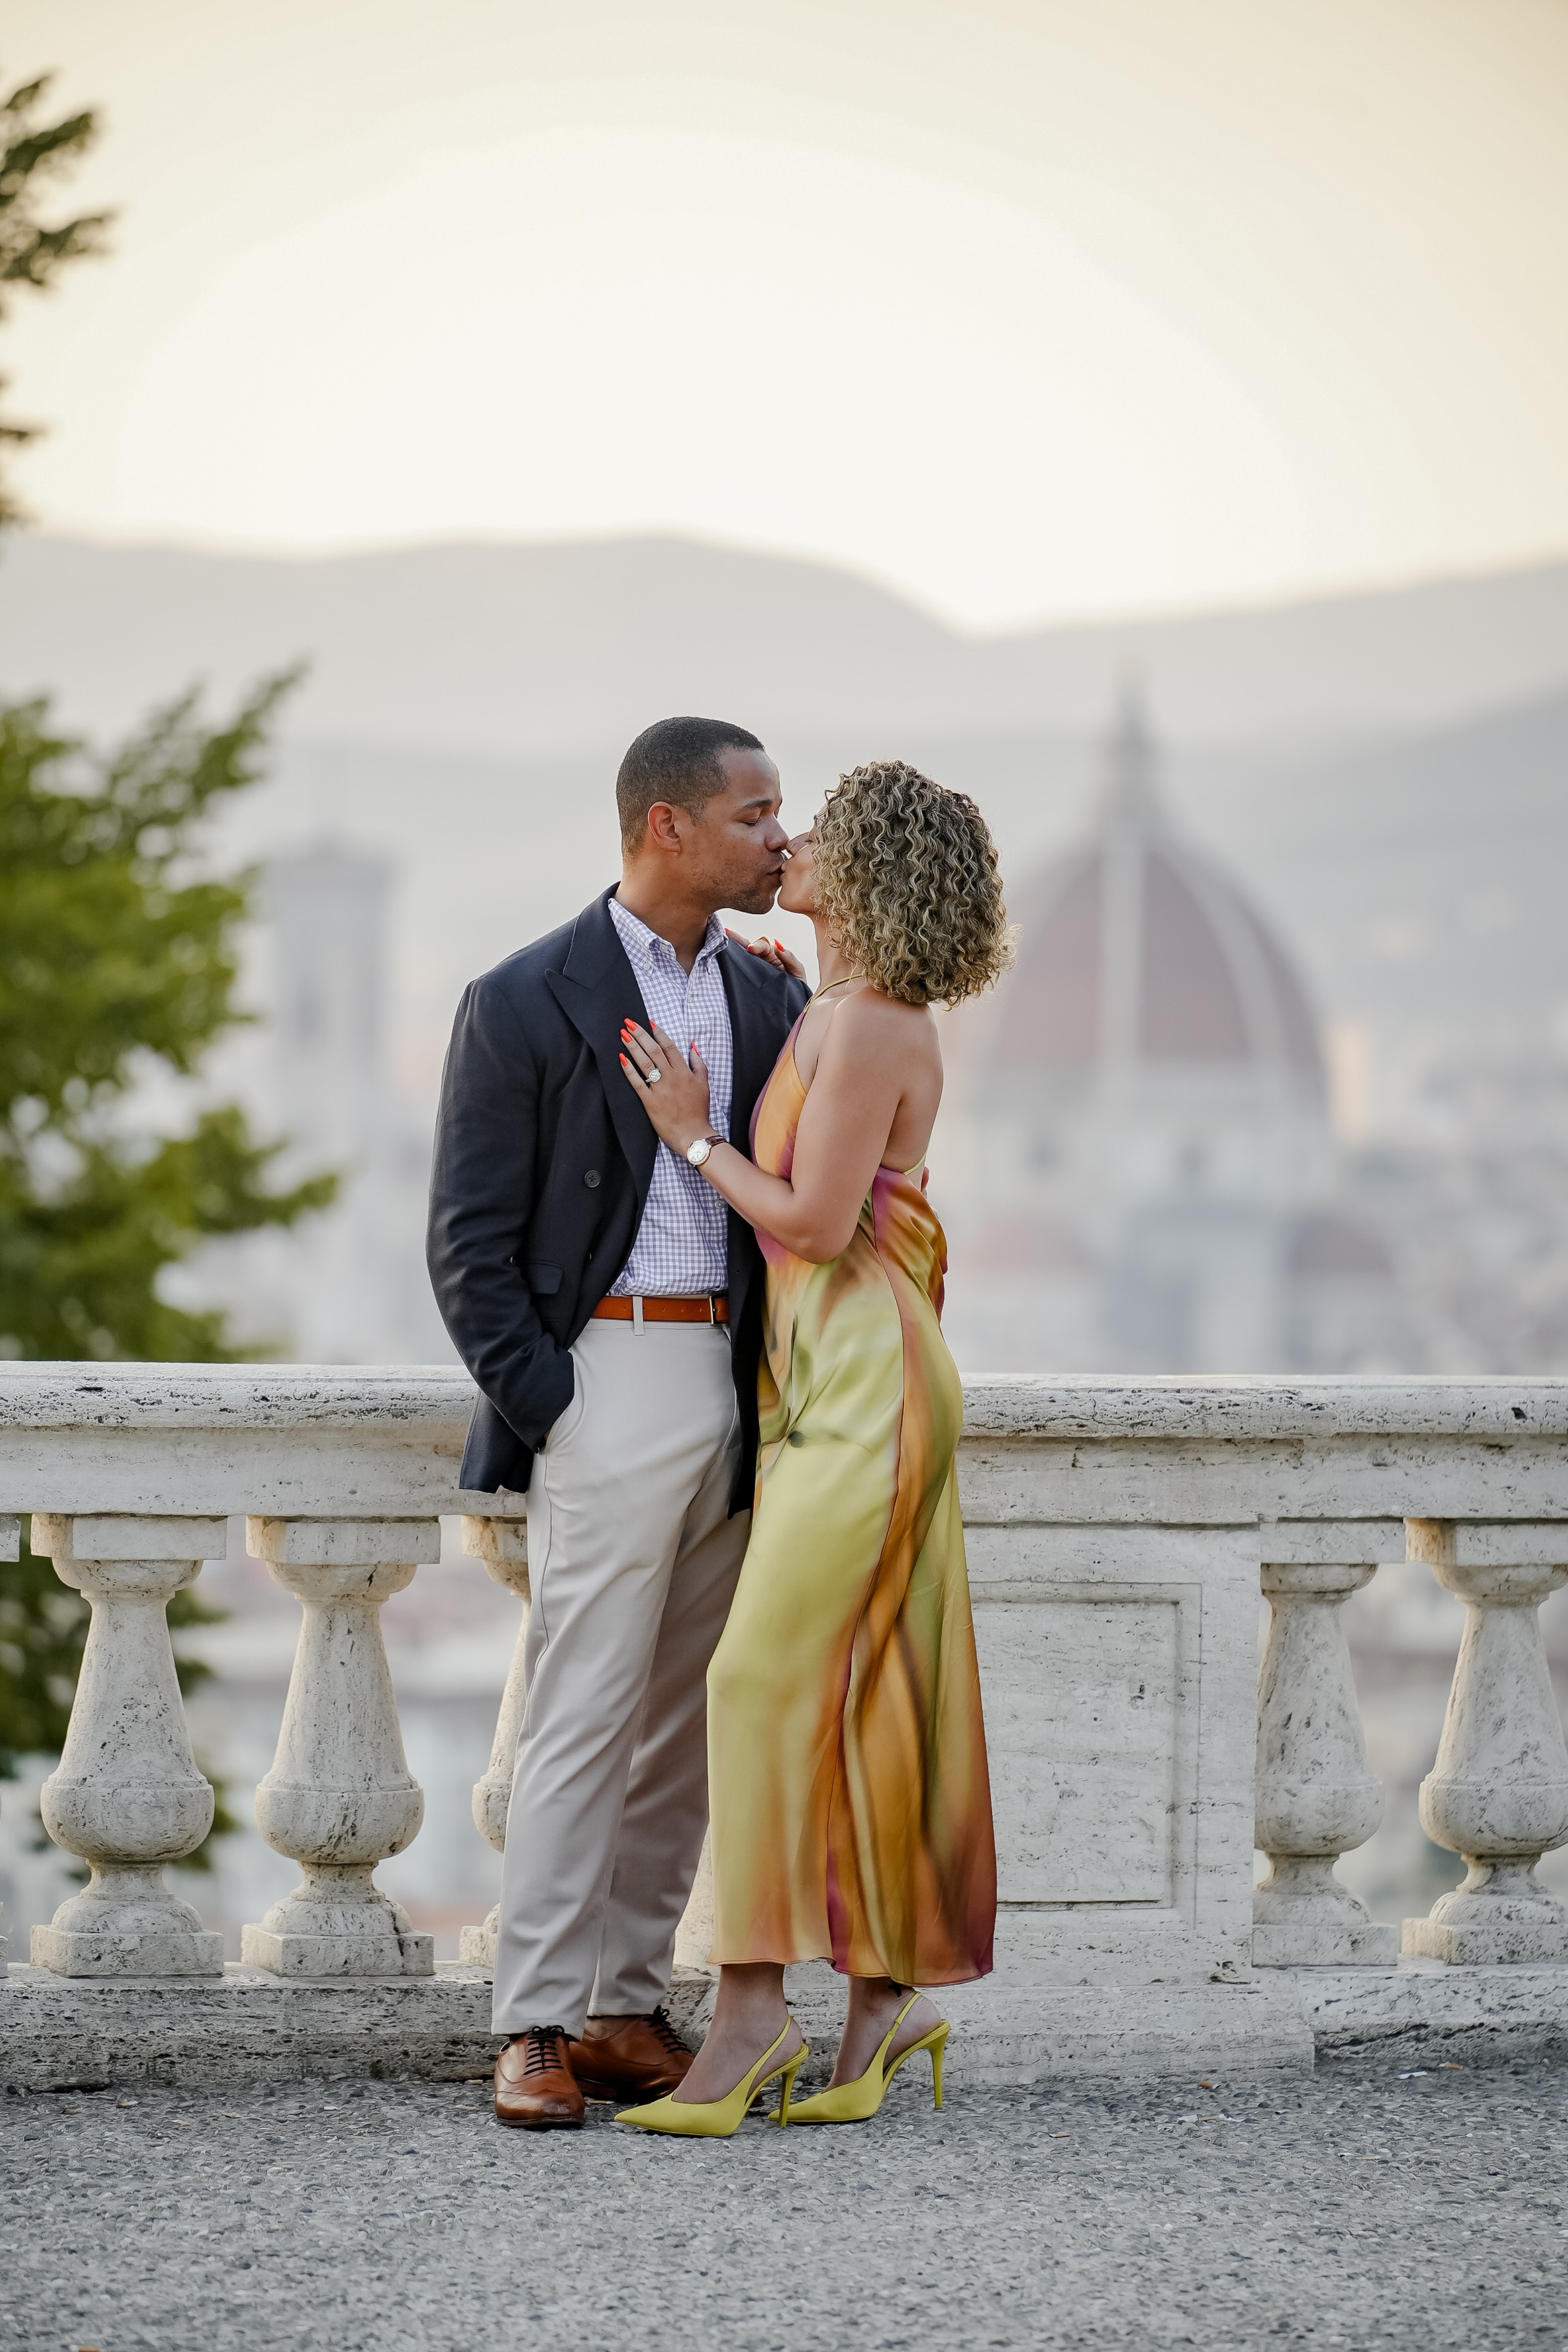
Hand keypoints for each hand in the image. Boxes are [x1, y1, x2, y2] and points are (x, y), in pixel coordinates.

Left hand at [619, 1019, 715, 1153]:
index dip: (658, 1033)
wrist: (693, 1135)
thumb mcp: (704, 1085)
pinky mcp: (650, 1101)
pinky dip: (629, 1070)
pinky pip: (637, 1083)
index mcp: (684, 1072)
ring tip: (623, 1035)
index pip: (669, 1047)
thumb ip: (699, 1065)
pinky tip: (621, 1059)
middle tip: (629, 1023)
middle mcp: (671, 1078)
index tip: (649, 1022)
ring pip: (644, 1063)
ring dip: (633, 1047)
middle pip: (654, 1051)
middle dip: (640, 1034)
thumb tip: (692, 1047)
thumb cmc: (698, 1111)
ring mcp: (660, 1089)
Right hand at [728, 929, 807, 982]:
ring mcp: (753, 971)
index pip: (762, 945)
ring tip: (720, 944)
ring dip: (732, 951)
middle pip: (747, 947)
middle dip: (737, 941)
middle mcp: (760, 961)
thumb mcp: (797, 971)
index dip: (756, 945)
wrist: (794, 1008)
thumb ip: (789, 958)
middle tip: (727, 934)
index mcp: (772, 956)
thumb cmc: (798, 988)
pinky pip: (738, 973)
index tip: (751, 949)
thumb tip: (777, 944)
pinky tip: (721, 960)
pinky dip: (730, 966)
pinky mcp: (746, 983)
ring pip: (740, 959)